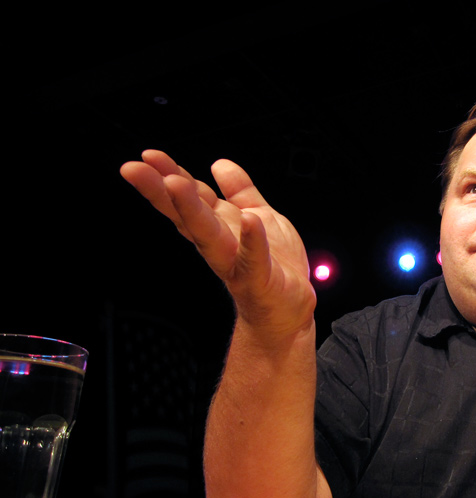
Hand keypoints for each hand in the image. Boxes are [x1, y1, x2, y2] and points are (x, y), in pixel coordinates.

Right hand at [120, 150, 315, 335]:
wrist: (289, 311)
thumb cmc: (274, 267)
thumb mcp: (259, 216)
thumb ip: (241, 191)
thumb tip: (219, 164)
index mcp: (220, 226)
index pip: (189, 198)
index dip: (168, 176)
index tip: (147, 158)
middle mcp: (221, 244)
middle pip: (187, 215)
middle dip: (162, 192)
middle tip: (136, 169)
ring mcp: (237, 263)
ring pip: (210, 235)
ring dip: (192, 210)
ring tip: (175, 184)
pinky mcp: (260, 280)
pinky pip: (255, 259)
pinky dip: (252, 242)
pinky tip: (249, 221)